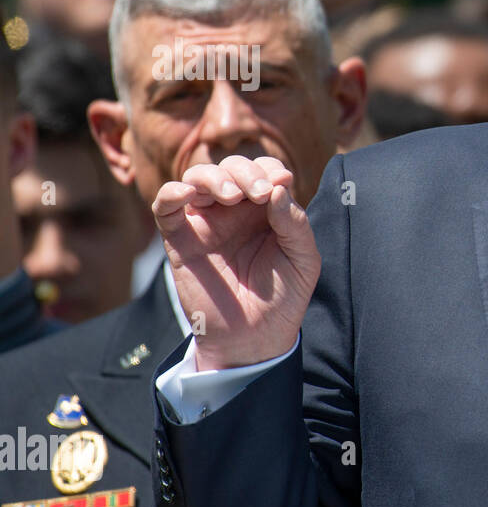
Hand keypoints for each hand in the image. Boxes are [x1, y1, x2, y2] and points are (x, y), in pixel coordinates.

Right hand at [152, 156, 320, 369]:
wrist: (254, 338)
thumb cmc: (283, 298)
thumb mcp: (303, 259)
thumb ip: (294, 223)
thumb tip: (277, 188)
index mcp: (267, 210)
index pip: (264, 170)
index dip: (270, 169)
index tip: (280, 184)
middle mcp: (235, 211)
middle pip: (231, 168)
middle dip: (244, 171)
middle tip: (257, 193)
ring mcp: (206, 223)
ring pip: (198, 178)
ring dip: (213, 177)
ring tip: (232, 196)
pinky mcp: (180, 240)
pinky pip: (165, 206)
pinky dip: (171, 192)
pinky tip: (188, 194)